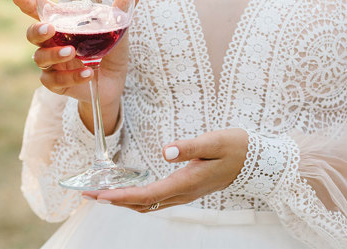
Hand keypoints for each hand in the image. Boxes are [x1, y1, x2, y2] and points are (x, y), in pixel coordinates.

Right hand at [10, 0, 144, 133]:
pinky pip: (54, 81)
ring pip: (40, 58)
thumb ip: (124, 3)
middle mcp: (53, 42)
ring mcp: (52, 63)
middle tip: (50, 29)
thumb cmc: (111, 49)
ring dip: (55, 55)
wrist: (114, 82)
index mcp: (63, 25)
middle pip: (32, 34)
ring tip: (73, 53)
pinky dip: (71, 77)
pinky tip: (87, 73)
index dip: (26, 2)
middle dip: (36, 30)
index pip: (39, 11)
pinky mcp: (57, 83)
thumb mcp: (119, 26)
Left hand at [83, 128, 248, 211]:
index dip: (121, 197)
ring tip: (103, 194)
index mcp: (187, 182)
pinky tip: (130, 191)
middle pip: (143, 204)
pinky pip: (158, 200)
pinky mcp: (188, 189)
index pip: (147, 195)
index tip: (99, 195)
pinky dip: (139, 198)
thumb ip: (190, 147)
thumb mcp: (215, 141)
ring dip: (125, 201)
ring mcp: (186, 194)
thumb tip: (165, 152)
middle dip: (115, 201)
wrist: (257, 161)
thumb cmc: (236, 148)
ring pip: (150, 205)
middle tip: (89, 194)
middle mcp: (184, 193)